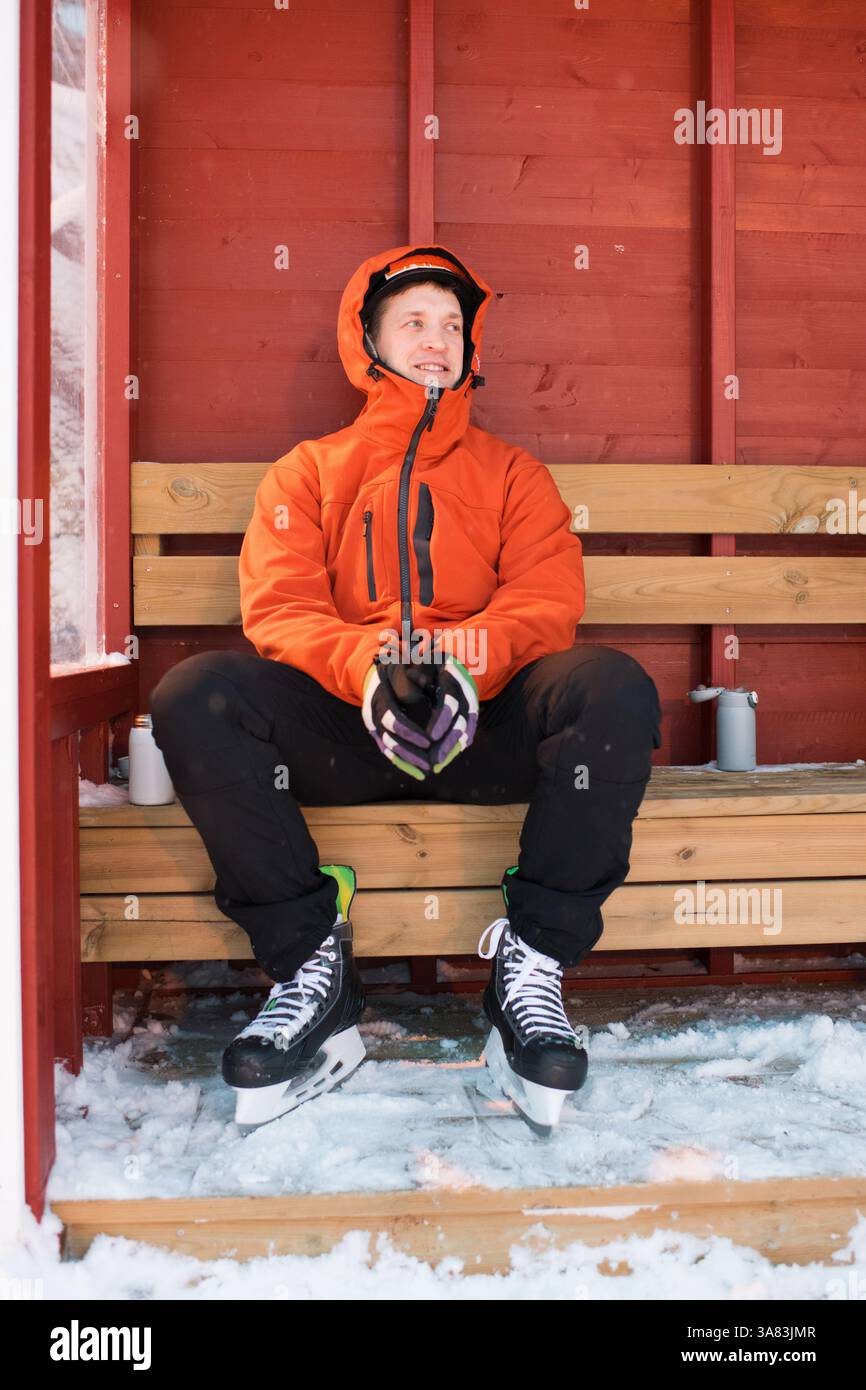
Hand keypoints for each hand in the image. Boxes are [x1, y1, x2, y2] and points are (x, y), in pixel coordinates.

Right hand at [361, 657, 433, 780]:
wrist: (379, 674)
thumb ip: (419, 679)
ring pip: (389, 749)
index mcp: (378, 695)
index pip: (392, 718)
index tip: (430, 741)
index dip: (410, 732)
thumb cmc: (399, 669)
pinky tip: (418, 773)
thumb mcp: (408, 668)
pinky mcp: (378, 735)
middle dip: (412, 753)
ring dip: (409, 761)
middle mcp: (372, 713)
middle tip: (432, 763)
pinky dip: (404, 763)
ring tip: (428, 770)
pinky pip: (389, 752)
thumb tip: (433, 688)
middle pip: (389, 739)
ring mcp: (373, 726)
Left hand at [423, 654, 478, 772]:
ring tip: (438, 765)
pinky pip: (467, 732)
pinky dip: (456, 746)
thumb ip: (415, 668)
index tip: (431, 736)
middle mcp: (465, 691)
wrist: (452, 659)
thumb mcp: (420, 659)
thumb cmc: (427, 660)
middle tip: (434, 761)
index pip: (450, 701)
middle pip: (461, 721)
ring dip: (452, 749)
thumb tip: (410, 674)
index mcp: (451, 675)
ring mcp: (470, 703)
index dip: (442, 719)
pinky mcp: (469, 713)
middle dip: (448, 743)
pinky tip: (447, 758)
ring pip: (465, 730)